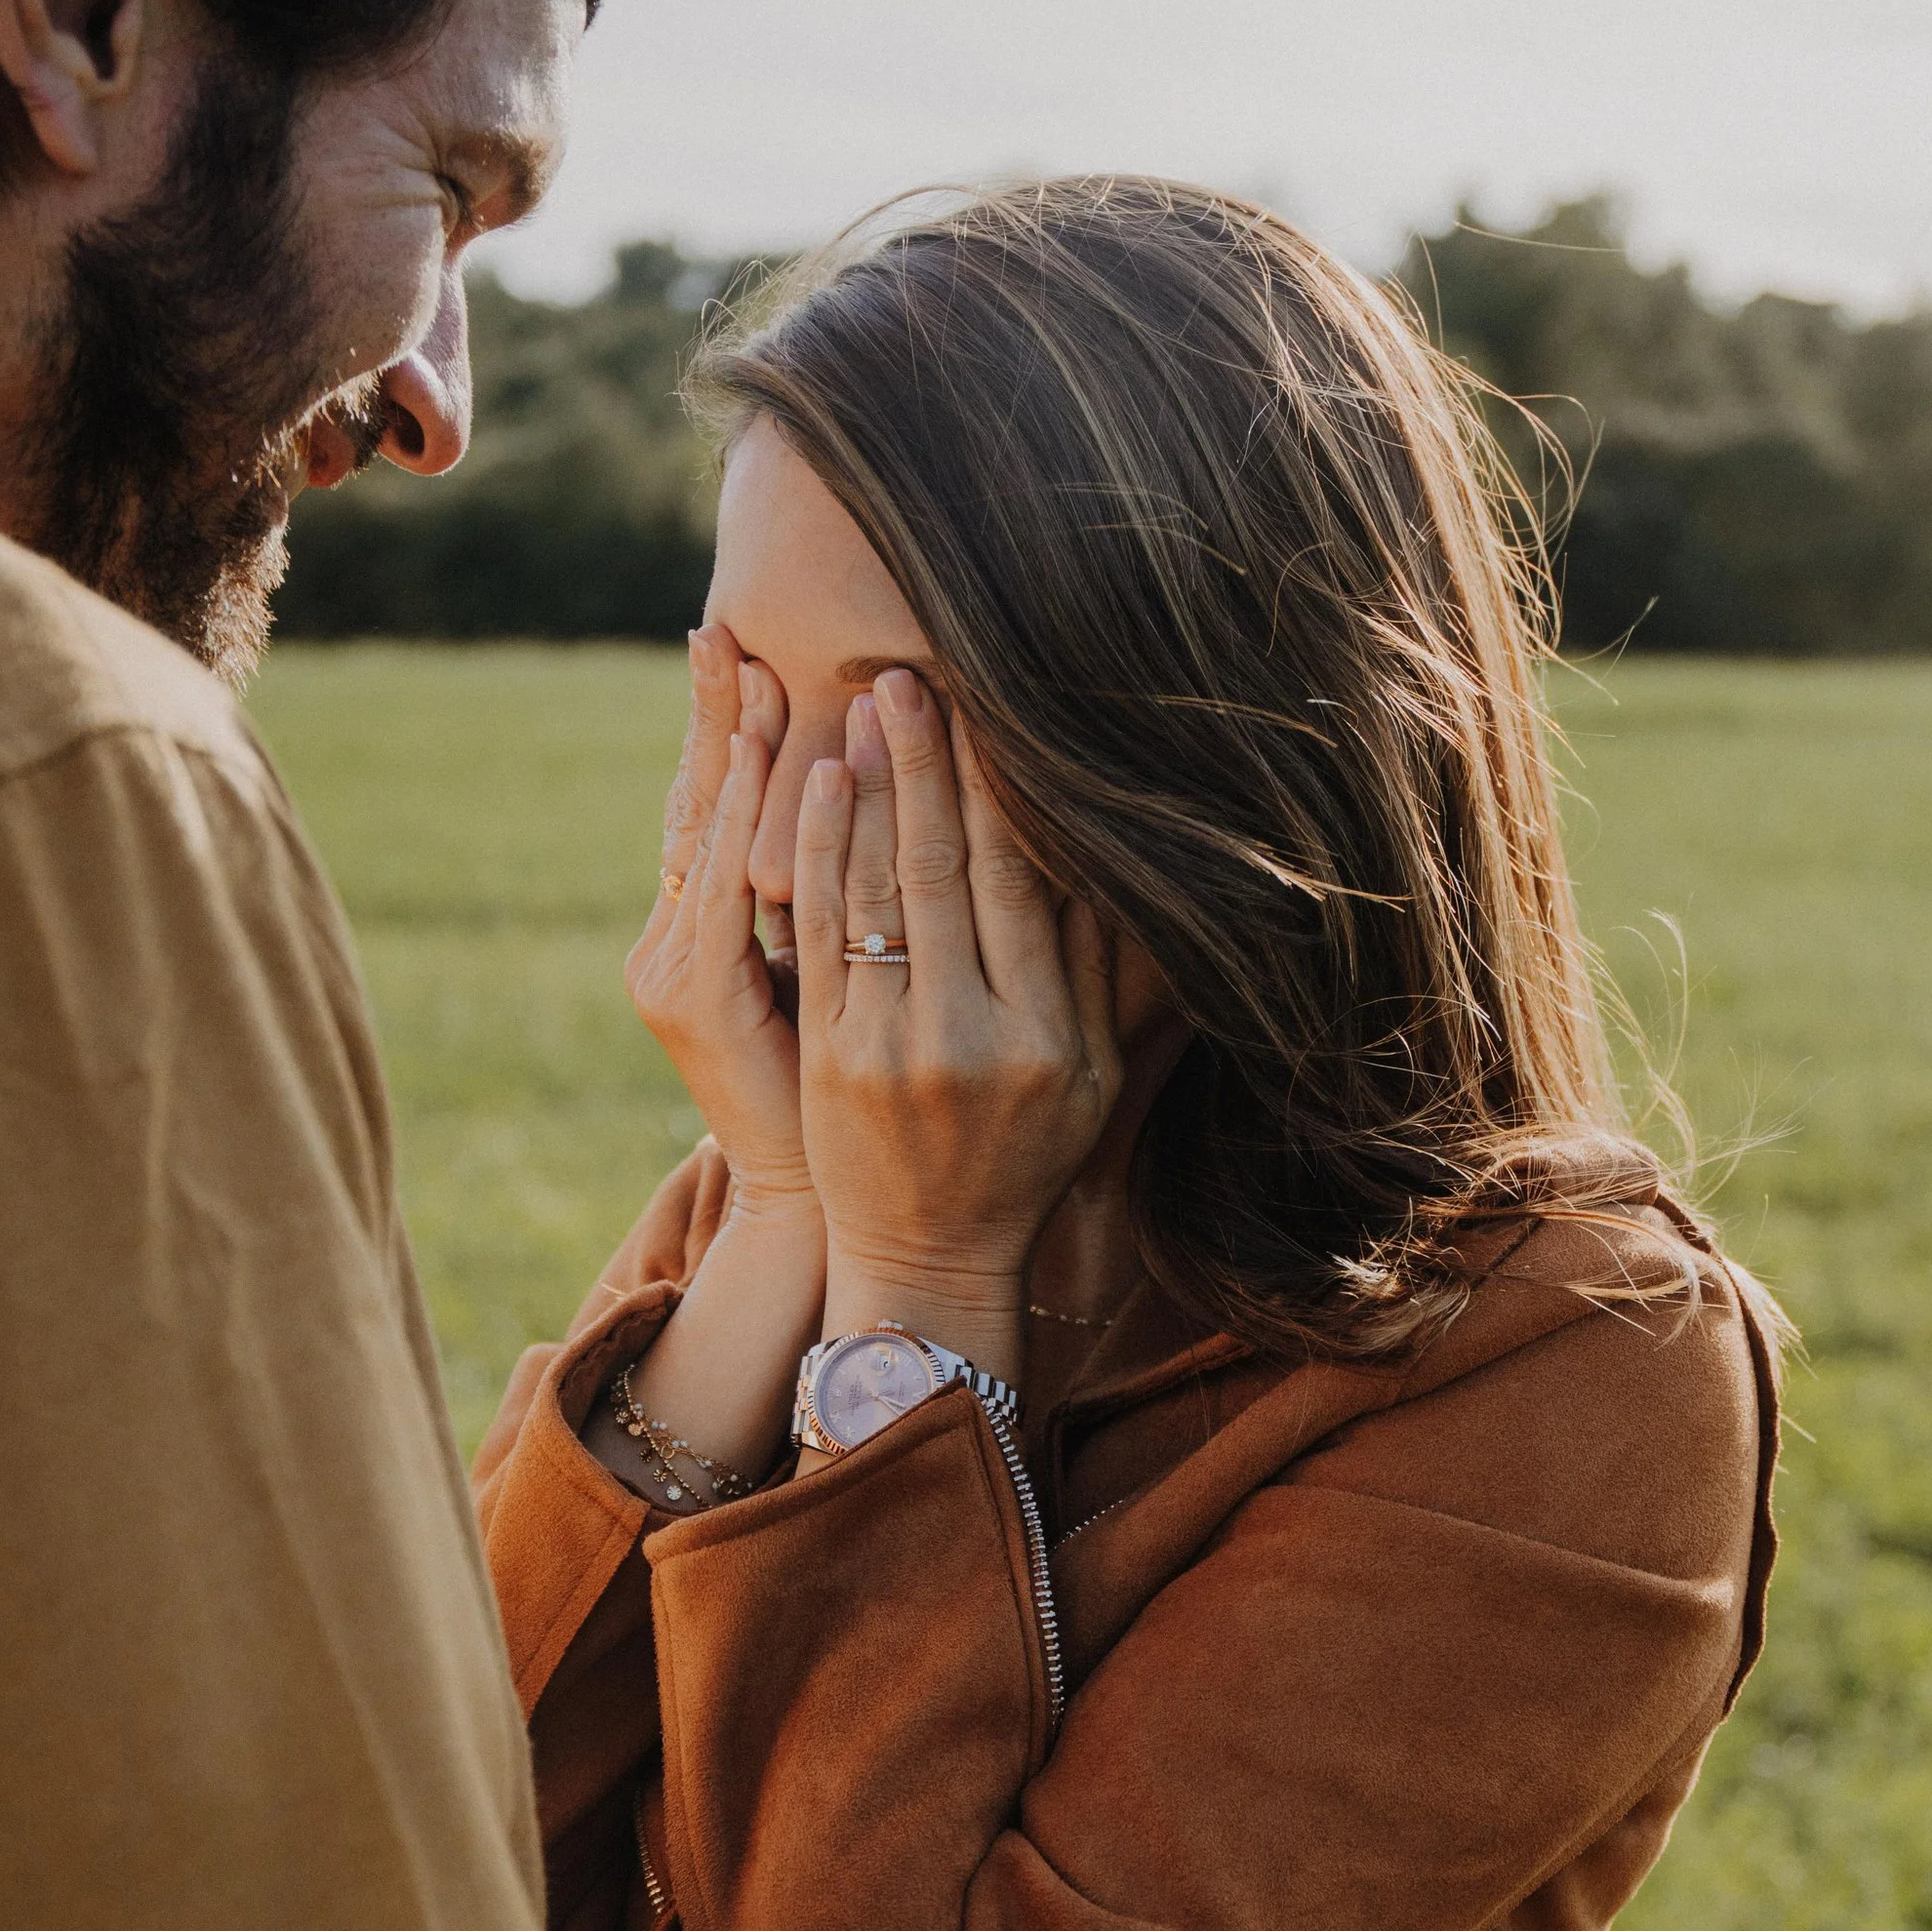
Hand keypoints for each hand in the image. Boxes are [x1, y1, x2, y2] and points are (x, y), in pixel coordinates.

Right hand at [625, 624, 809, 1207]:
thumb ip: (837, 904)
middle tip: (720, 626)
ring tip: (745, 670)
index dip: (725, 732)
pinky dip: (742, 820)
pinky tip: (762, 759)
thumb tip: (874, 806)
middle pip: (691, 805)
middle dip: (709, 714)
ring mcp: (670, 968)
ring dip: (725, 749)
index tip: (743, 647)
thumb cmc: (845, 1098)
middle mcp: (668, 943)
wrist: (812, 1200)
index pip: (714, 812)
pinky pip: (721, 887)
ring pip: (702, 835)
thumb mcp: (836, 981)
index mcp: (700, 936)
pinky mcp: (690, 996)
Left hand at [794, 669, 1119, 1364]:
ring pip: (876, 891)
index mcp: (1044, 1037)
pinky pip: (821, 931)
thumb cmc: (1024, 1157)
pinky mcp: (827, 1052)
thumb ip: (1098, 971)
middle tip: (910, 673)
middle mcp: (966, 1037)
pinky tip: (822, 785)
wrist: (927, 1257)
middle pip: (944, 872)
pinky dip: (818, 852)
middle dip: (928, 764)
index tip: (990, 713)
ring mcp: (887, 1046)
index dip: (1002, 792)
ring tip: (865, 705)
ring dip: (870, 789)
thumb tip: (1113, 852)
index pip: (1019, 885)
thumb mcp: (1092, 1077)